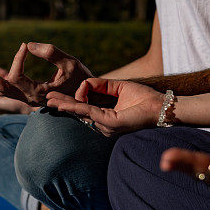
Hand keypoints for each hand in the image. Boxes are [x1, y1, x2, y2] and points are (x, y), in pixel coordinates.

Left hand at [0, 42, 92, 104]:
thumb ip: (51, 52)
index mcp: (37, 94)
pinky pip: (10, 90)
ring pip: (2, 91)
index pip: (16, 76)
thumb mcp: (71, 63)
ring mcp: (29, 100)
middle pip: (0, 88)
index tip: (25, 46)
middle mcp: (29, 100)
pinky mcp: (31, 96)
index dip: (17, 59)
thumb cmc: (84, 82)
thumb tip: (29, 44)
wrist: (93, 101)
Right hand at [46, 78, 164, 136]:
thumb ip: (101, 84)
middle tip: (47, 99)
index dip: (72, 100)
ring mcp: (106, 125)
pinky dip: (76, 107)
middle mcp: (104, 122)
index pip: (85, 108)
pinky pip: (90, 112)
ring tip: (51, 99)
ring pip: (81, 112)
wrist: (161, 106)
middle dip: (63, 104)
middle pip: (79, 112)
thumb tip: (84, 84)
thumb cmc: (144, 98)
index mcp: (107, 113)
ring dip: (65, 105)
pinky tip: (65, 104)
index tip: (63, 94)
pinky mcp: (110, 124)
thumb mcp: (119, 86)